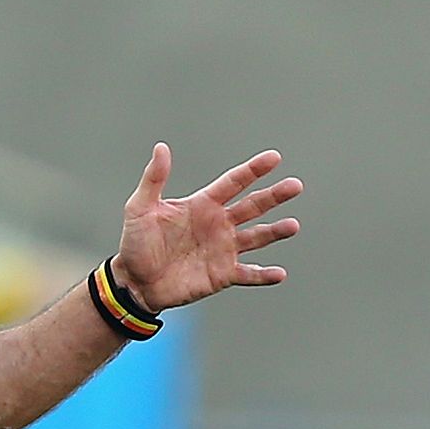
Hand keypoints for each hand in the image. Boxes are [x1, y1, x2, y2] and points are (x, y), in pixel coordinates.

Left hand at [113, 144, 302, 312]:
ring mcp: (224, 250)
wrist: (134, 281)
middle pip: (253, 206)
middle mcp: (219, 224)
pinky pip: (248, 274)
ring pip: (257, 237)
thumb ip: (154, 179)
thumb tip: (161, 147)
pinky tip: (279, 273)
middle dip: (274, 196)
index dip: (254, 170)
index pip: (234, 182)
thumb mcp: (140, 208)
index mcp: (204, 204)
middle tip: (295, 186)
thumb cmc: (136, 242)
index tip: (274, 158)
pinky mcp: (223, 275)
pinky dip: (264, 275)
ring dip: (275, 232)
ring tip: (293, 226)